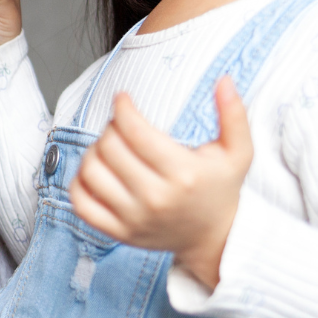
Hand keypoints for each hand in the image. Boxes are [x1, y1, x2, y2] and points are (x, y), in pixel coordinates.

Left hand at [69, 77, 253, 287]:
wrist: (213, 238)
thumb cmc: (219, 189)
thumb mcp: (237, 152)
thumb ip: (234, 114)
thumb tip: (224, 80)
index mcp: (183, 174)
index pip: (134, 131)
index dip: (122, 107)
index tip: (123, 100)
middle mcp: (155, 198)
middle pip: (109, 147)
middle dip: (111, 127)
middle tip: (121, 126)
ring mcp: (134, 218)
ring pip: (90, 171)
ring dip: (94, 151)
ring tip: (109, 147)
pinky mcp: (118, 232)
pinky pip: (80, 202)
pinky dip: (79, 182)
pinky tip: (97, 172)